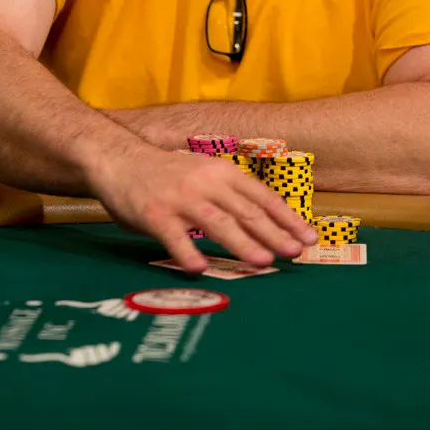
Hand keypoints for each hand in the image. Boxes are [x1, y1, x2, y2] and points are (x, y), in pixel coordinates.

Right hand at [92, 143, 318, 271]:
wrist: (120, 160)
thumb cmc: (168, 174)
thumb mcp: (205, 175)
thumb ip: (229, 196)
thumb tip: (265, 225)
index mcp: (222, 172)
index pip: (262, 197)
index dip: (287, 218)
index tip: (309, 238)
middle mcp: (206, 183)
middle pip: (246, 212)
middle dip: (274, 234)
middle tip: (295, 253)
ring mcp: (180, 198)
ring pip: (217, 223)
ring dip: (242, 243)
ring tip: (263, 261)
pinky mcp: (155, 214)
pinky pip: (175, 237)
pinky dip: (188, 253)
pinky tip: (200, 269)